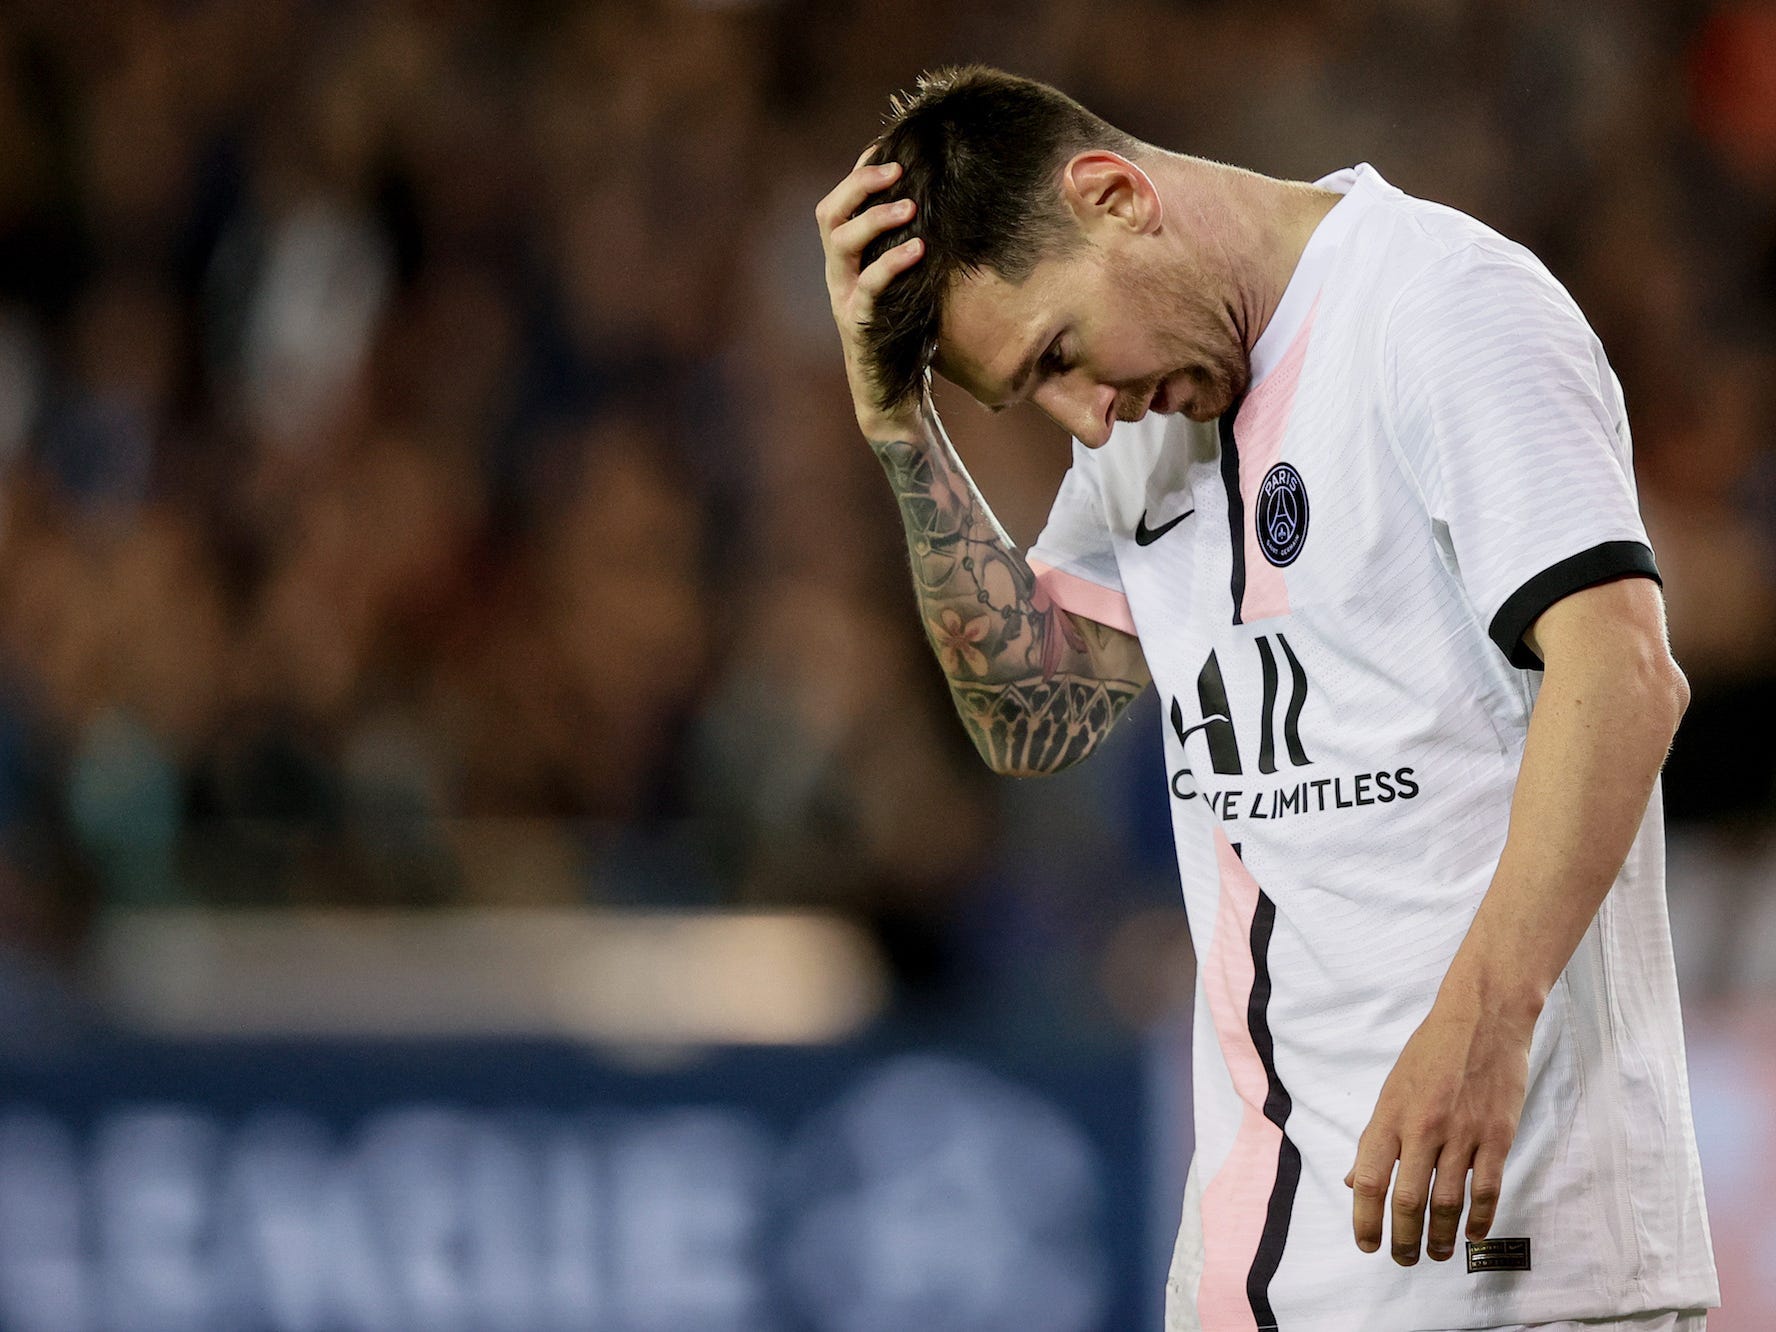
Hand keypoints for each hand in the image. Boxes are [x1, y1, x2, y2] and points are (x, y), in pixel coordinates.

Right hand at [815, 147, 926, 438]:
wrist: (894, 399)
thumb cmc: (908, 340)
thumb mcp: (911, 286)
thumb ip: (913, 250)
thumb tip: (946, 209)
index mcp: (847, 262)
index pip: (839, 205)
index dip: (858, 173)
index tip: (889, 148)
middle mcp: (838, 276)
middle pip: (829, 214)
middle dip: (859, 185)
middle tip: (896, 168)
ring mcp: (844, 300)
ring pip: (840, 243)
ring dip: (874, 218)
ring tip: (909, 206)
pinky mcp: (859, 325)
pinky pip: (868, 286)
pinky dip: (891, 262)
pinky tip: (919, 248)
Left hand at [1344, 996, 1530, 1264]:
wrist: (1484, 1017)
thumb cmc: (1432, 1050)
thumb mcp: (1392, 1087)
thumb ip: (1377, 1137)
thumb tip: (1354, 1180)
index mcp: (1390, 1115)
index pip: (1368, 1179)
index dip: (1364, 1219)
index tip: (1366, 1244)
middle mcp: (1423, 1129)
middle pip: (1408, 1200)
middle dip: (1403, 1239)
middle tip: (1403, 1260)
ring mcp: (1463, 1134)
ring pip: (1448, 1202)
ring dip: (1438, 1236)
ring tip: (1433, 1254)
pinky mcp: (1497, 1136)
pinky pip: (1487, 1189)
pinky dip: (1480, 1219)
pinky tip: (1471, 1234)